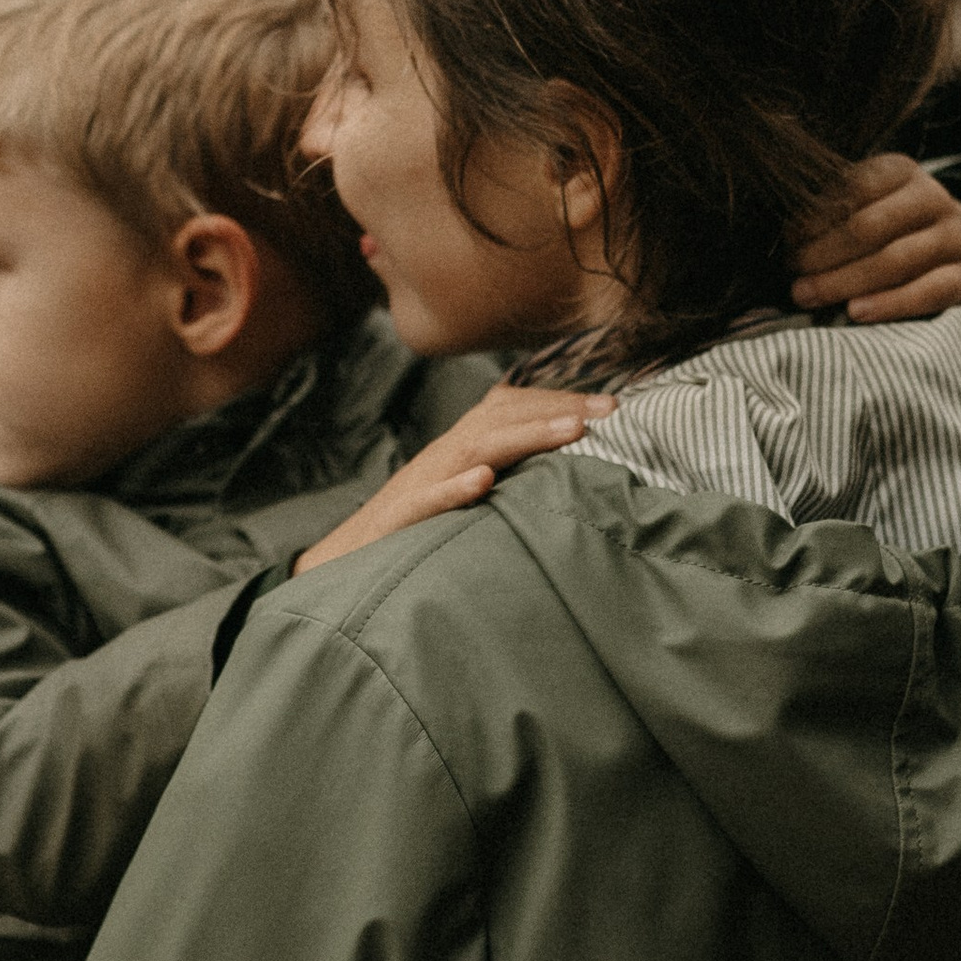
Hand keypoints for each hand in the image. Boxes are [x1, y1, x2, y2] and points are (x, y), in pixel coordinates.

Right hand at [294, 383, 613, 573]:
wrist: (346, 559)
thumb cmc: (417, 528)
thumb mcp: (468, 493)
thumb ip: (509, 475)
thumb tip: (571, 471)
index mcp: (464, 448)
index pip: (513, 407)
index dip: (560, 400)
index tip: (613, 406)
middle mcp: (446, 455)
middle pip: (502, 416)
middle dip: (557, 407)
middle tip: (610, 410)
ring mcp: (422, 483)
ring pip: (475, 447)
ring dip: (524, 435)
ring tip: (570, 430)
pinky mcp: (400, 518)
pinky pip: (427, 500)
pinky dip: (455, 488)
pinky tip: (482, 482)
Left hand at [790, 157, 960, 323]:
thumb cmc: (898, 227)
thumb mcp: (874, 202)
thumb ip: (836, 207)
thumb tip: (779, 233)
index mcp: (902, 171)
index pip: (855, 187)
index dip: (816, 215)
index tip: (787, 240)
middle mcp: (932, 198)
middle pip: (869, 227)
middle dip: (823, 253)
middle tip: (792, 273)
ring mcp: (955, 237)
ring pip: (895, 260)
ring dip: (844, 281)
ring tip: (807, 295)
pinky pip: (928, 292)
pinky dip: (889, 304)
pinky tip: (855, 313)